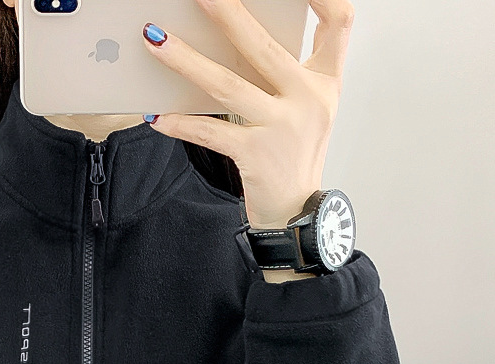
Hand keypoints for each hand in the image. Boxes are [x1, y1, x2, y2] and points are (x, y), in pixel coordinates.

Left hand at [141, 0, 353, 229]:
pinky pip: (210, 133)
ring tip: (155, 40)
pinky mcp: (256, 156)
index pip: (339, 22)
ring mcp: (282, 128)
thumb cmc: (292, 153)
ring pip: (226, 86)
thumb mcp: (305, 108)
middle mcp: (309, 100)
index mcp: (325, 81)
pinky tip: (156, 115)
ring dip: (186, 61)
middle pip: (264, 47)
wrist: (295, 213)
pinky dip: (181, 123)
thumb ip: (283, 72)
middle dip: (228, 14)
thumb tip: (233, 33)